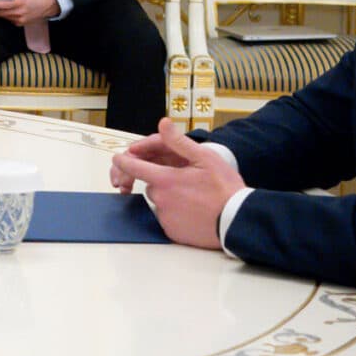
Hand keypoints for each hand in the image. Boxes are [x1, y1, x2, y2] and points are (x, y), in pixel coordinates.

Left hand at [109, 122, 236, 250]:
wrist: (237, 220)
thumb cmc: (224, 188)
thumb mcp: (205, 158)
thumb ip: (179, 141)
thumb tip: (163, 123)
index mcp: (165, 179)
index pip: (134, 167)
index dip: (124, 161)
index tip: (118, 158)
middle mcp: (160, 199)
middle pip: (151, 184)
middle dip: (163, 180)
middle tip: (187, 180)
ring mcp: (165, 217)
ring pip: (159, 202)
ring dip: (170, 197)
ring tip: (195, 196)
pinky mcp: (171, 232)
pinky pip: (167, 218)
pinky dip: (176, 213)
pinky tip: (194, 211)